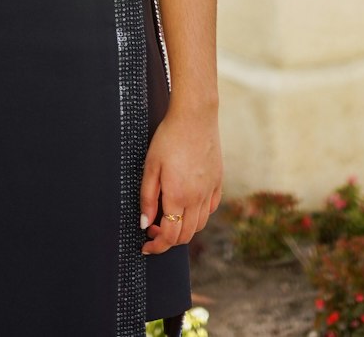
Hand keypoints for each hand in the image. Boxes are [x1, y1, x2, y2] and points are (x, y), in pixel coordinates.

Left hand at [139, 103, 221, 254]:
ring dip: (183, 229)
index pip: (170, 237)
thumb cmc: (169, 138)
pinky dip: (199, 215)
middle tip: (153, 229)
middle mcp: (198, 199)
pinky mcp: (218, 181)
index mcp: (179, 197)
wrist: (195, 116)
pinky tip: (187, 204)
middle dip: (168, 240)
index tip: (145, 246)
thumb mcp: (151, 166)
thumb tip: (145, 224)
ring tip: (169, 216)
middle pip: (186, 235)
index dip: (157, 247)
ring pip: (199, 225)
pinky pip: (210, 209)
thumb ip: (147, 198)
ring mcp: (210, 190)